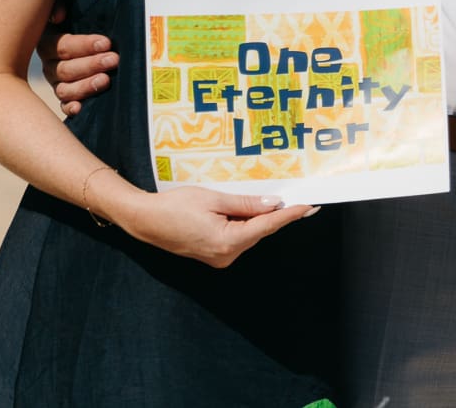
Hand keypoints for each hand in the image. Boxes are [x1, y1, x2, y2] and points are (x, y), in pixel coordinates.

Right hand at [36, 3, 118, 115]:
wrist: (90, 24)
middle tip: (114, 59)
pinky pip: (64, 105)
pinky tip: (80, 108)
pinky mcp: (66, 96)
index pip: (62, 46)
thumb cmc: (82, 10)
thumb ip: (61, 1)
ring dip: (86, 86)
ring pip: (65, 89)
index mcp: (48, 40)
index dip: (83, 45)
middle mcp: (50, 63)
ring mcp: (57, 81)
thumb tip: (58, 17)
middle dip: (91, 64)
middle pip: (65, 69)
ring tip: (106, 80)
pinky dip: (71, 108)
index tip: (106, 42)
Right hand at [103, 184, 318, 267]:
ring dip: (258, 217)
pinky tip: (246, 210)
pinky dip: (244, 223)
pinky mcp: (214, 255)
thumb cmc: (174, 206)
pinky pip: (237, 237)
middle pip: (259, 231)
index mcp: (227, 242)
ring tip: (267, 199)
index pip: (267, 226)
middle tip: (297, 196)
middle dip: (275, 213)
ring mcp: (220, 258)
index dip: (290, 215)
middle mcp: (226, 255)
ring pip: (249, 234)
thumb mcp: (213, 198)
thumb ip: (246, 203)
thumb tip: (273, 203)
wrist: (146, 220)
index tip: (310, 207)